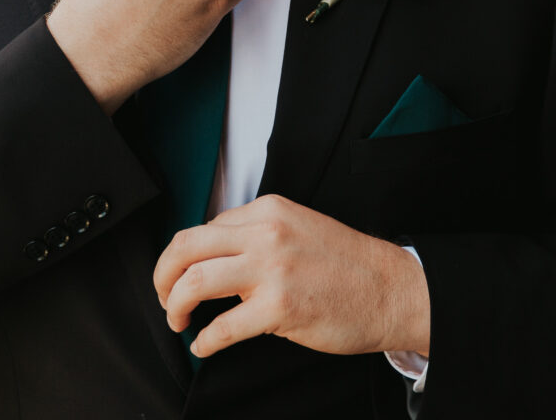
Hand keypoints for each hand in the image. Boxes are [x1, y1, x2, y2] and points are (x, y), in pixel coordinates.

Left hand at [152, 194, 430, 358]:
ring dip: (175, 305)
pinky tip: (204, 345)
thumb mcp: (299, 229)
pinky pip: (222, 326)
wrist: (392, 290)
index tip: (181, 276)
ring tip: (178, 320)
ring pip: (194, 281)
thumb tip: (216, 257)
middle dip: (163, 275)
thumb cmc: (348, 267)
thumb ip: (259, 235)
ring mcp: (272, 269)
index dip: (186, 257)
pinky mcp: (279, 308)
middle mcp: (266, 232)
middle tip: (163, 297)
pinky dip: (205, 340)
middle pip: (186, 247)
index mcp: (269, 210)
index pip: (205, 228)